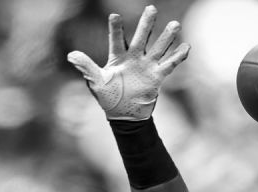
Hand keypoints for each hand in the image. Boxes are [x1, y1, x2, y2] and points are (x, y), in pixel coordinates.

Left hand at [67, 5, 189, 120]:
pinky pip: (169, 65)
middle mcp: (134, 57)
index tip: (114, 15)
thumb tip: (71, 55)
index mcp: (117, 57)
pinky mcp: (157, 76)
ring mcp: (147, 66)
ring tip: (175, 24)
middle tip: (151, 8)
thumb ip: (87, 67)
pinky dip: (178, 57)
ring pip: (158, 48)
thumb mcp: (96, 82)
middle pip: (141, 38)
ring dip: (166, 37)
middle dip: (146, 24)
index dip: (116, 28)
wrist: (124, 115)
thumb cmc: (109, 97)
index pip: (116, 39)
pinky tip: (186, 47)